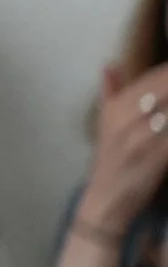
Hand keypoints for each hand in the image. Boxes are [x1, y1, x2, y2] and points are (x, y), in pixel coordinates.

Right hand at [79, 61, 167, 234]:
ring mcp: (138, 141)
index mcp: (114, 110)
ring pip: (167, 115)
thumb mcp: (105, 125)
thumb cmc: (110, 162)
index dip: (165, 71)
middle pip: (160, 93)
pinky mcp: (152, 160)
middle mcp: (124, 121)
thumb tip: (110, 65)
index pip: (148, 80)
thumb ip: (110, 93)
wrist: (106, 201)